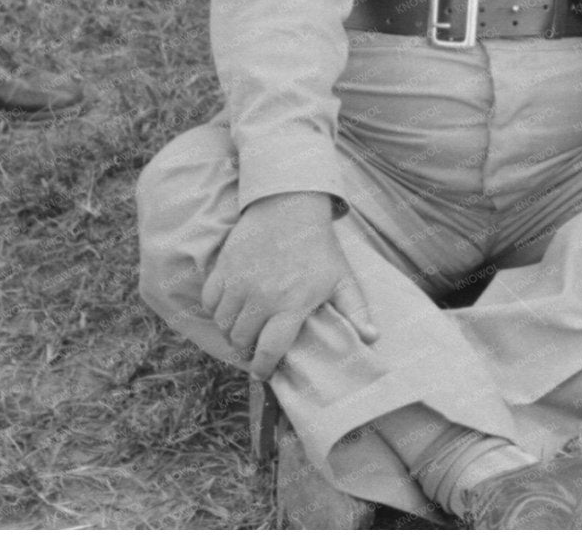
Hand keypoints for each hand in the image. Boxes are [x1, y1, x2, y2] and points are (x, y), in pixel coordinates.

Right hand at [202, 191, 378, 379]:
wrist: (290, 206)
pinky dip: (216, 311)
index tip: (263, 374)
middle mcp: (262, 297)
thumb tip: (372, 338)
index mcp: (292, 304)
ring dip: (231, 333)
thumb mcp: (343, 278)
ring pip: (223, 324)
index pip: (270, 350)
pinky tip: (230, 310)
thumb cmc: (319, 246)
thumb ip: (356, 310)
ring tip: (243, 332)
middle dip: (247, 351)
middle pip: (242, 340)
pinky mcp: (223, 268)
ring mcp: (239, 282)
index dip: (264, 368)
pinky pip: (209, 302)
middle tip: (255, 350)